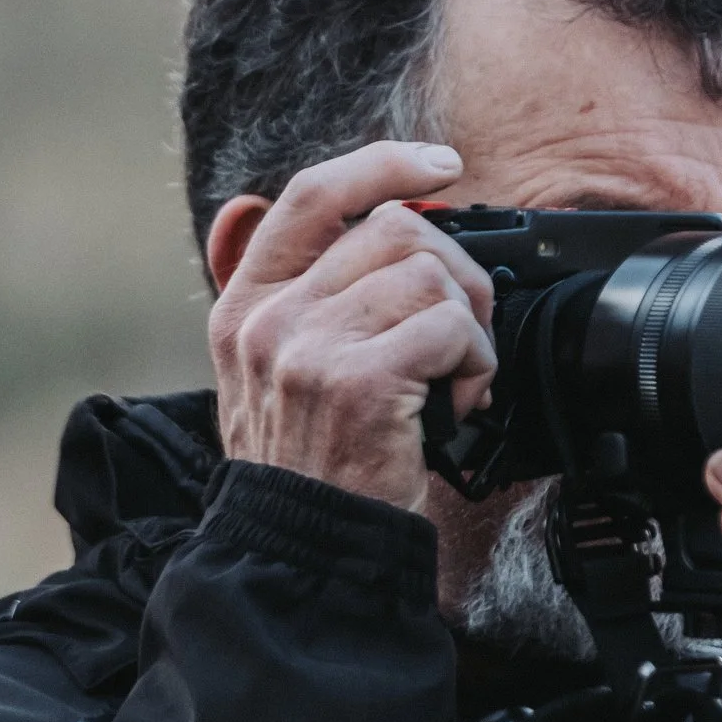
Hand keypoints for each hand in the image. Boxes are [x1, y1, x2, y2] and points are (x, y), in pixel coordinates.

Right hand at [207, 141, 498, 515]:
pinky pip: (451, 327)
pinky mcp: (357, 382)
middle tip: (463, 330)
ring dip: (468, 324)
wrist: (303, 557)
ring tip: (455, 376)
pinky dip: (476, 364)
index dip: (383, 164)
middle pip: (394, 228)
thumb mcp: (265, 374)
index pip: (312, 195)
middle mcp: (267, 319)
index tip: (440, 165)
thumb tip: (272, 208)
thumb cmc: (308, 470)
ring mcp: (308, 348)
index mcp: (245, 305)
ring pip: (429, 273)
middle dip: (454, 270)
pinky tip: (458, 403)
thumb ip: (284, 297)